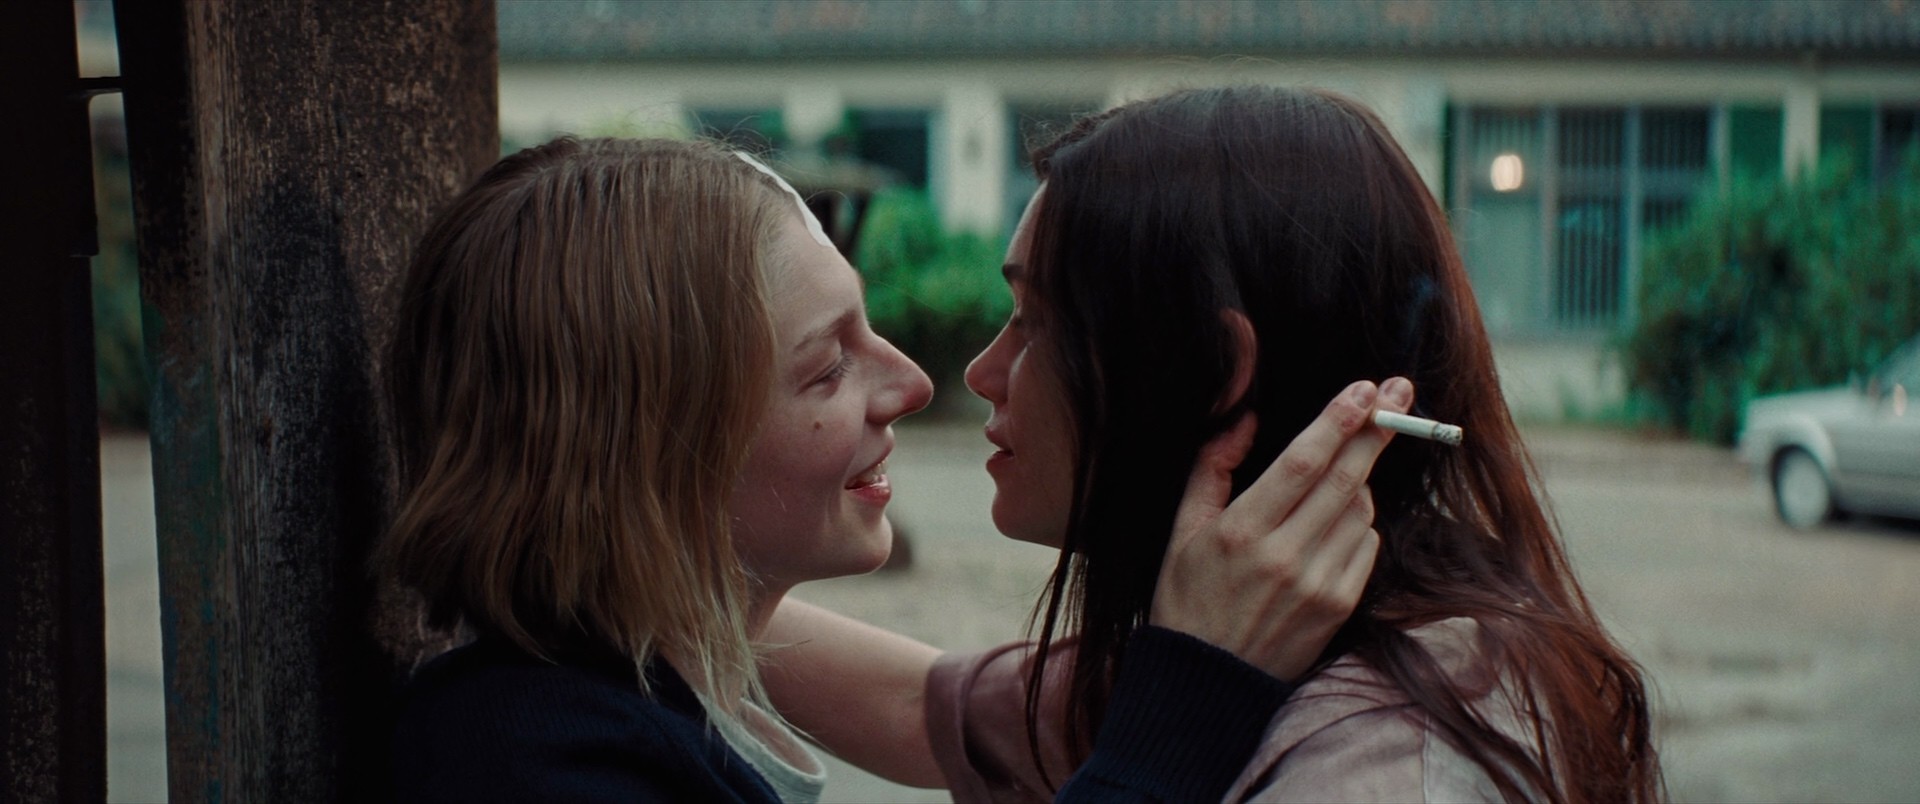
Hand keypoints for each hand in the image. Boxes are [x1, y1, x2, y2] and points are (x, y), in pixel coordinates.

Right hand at [1150, 377, 1414, 680]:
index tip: (1364, 389)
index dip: (1337, 420)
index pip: (1302, 462)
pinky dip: (1358, 524)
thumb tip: (1247, 418)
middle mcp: (1284, 557)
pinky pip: (1366, 546)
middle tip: (1400, 390)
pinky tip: (1331, 527)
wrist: (1206, 682)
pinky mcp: (1339, 607)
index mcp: (1240, 531)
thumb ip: (1211, 468)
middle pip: (1346, 479)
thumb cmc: (1188, 597)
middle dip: (1377, 429)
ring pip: (1360, 511)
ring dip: (1358, 482)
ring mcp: (1317, 585)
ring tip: (1332, 480)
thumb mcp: (1182, 530)